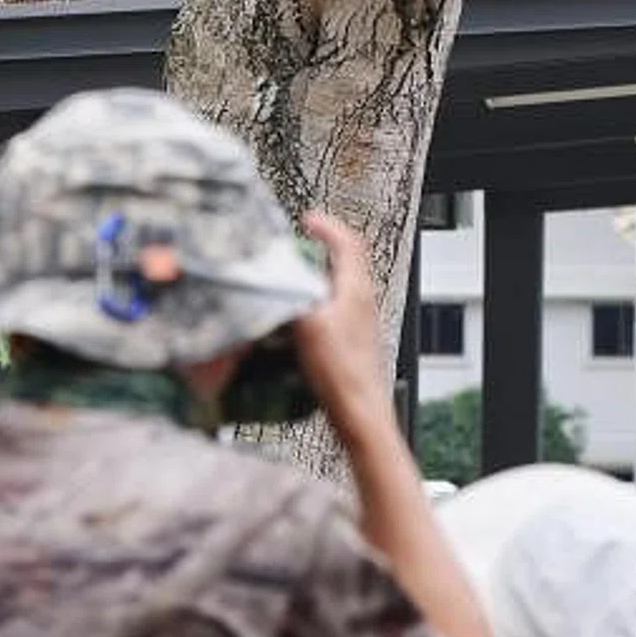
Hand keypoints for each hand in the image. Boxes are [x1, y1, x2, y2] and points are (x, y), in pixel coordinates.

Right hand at [294, 212, 395, 440]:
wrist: (361, 416)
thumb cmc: (343, 376)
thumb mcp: (308, 327)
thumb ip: (289, 298)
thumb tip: (271, 282)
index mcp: (356, 291)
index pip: (349, 243)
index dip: (329, 226)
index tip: (309, 221)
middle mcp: (364, 304)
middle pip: (348, 262)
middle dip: (322, 250)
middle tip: (299, 248)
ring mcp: (361, 324)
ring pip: (342, 288)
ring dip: (319, 278)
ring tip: (294, 282)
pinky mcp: (355, 344)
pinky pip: (338, 312)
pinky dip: (319, 305)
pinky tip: (299, 324)